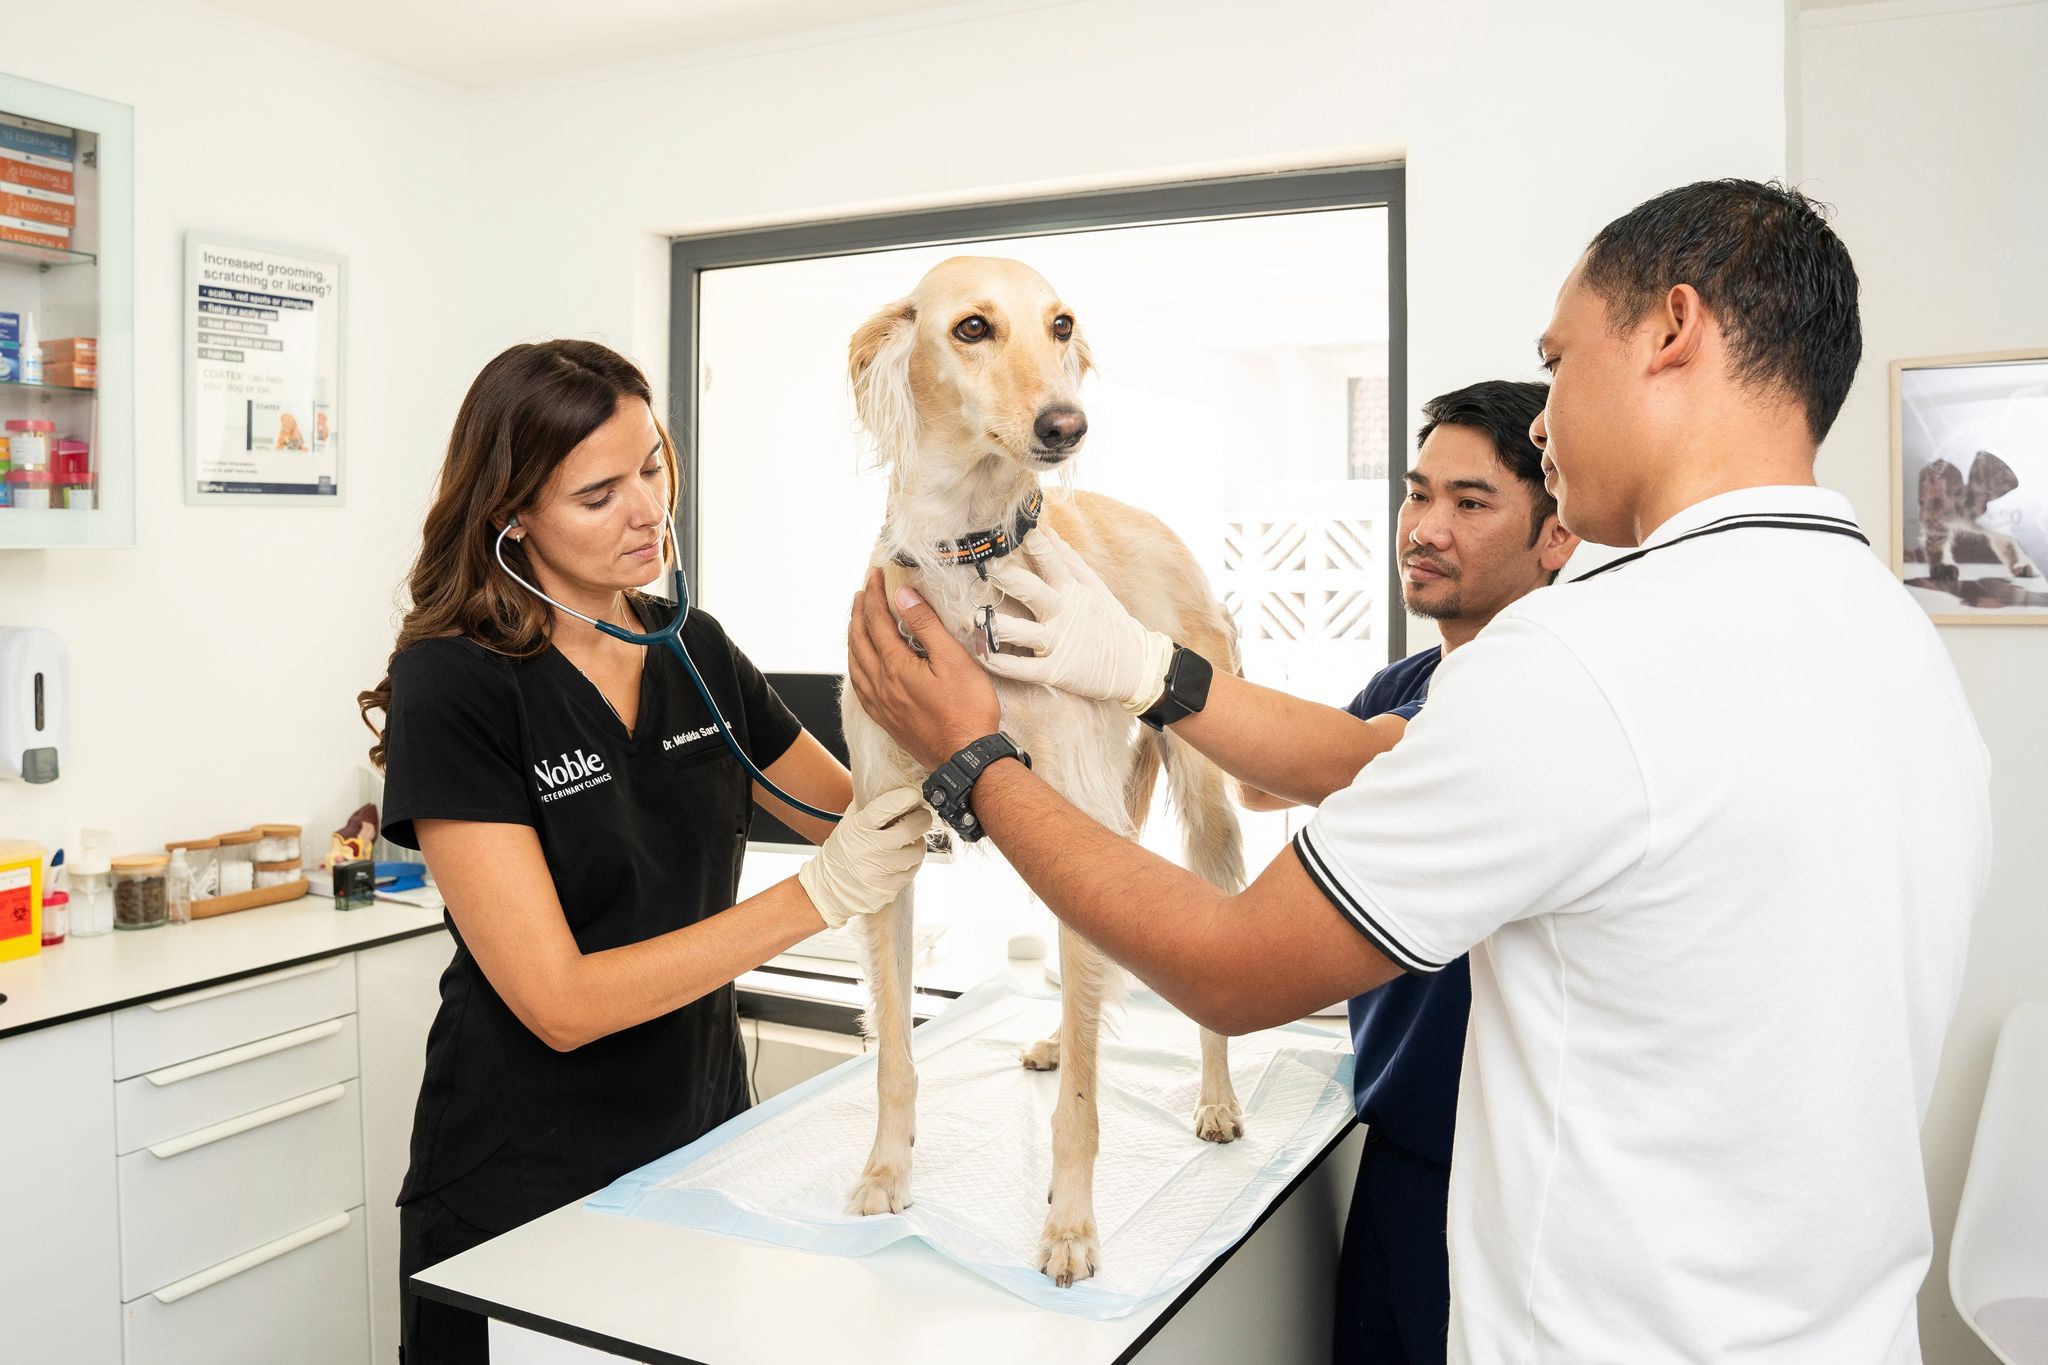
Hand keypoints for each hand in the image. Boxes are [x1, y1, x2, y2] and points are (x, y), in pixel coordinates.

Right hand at [797, 786, 933, 928]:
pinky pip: (914, 869)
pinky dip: (913, 861)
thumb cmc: (842, 852)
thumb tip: (889, 783)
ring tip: (910, 840)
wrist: (830, 889)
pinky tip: (904, 858)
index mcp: (857, 829)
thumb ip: (867, 806)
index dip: (901, 799)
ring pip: (917, 851)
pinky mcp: (889, 887)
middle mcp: (868, 850)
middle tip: (921, 816)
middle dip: (922, 819)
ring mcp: (879, 871)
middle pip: (909, 830)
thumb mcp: (848, 825)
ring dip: (919, 842)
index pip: (882, 809)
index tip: (913, 793)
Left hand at [847, 569, 1001, 769]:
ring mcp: (881, 704)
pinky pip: (860, 686)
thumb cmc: (967, 711)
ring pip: (855, 663)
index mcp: (895, 667)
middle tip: (862, 591)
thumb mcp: (952, 660)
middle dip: (859, 611)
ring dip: (853, 637)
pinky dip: (855, 665)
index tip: (875, 575)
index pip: (877, 621)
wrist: (965, 758)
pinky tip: (860, 664)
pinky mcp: (886, 719)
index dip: (873, 595)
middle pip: (859, 640)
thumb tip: (903, 596)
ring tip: (856, 620)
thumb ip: (925, 626)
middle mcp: (881, 685)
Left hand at [982, 525, 1174, 713]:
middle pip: (1029, 590)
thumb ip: (1068, 560)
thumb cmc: (1108, 621)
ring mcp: (1057, 642)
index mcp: (1071, 589)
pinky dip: (1000, 662)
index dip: (1030, 542)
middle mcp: (1062, 612)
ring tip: (970, 618)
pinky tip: (982, 654)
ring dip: (993, 624)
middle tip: (981, 564)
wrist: (1135, 665)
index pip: (1049, 559)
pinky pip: (1021, 668)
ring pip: (1019, 631)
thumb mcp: (1093, 587)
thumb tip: (1046, 530)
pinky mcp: (1054, 671)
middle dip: (1005, 577)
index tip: (1009, 527)